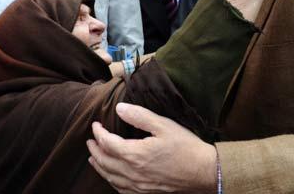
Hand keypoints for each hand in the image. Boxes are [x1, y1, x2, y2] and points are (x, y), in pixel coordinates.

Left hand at [87, 103, 216, 193]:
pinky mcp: (146, 192)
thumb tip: (119, 108)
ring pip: (110, 177)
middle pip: (104, 162)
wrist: (204, 172)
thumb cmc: (186, 146)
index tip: (96, 124)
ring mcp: (138, 185)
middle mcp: (132, 173)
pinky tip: (111, 177)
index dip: (98, 133)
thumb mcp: (163, 125)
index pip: (107, 143)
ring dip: (99, 166)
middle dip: (94, 150)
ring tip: (93, 158)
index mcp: (135, 154)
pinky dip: (111, 181)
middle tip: (90, 140)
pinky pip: (121, 189)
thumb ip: (139, 116)